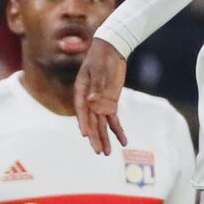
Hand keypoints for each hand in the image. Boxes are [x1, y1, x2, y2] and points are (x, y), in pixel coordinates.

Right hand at [75, 38, 127, 154]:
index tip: (86, 135)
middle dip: (95, 138)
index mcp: (81, 91)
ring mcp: (100, 103)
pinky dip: (118, 130)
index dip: (83, 123)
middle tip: (98, 152)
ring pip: (101, 124)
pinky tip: (123, 141)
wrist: (111, 50)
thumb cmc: (102, 58)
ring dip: (104, 138)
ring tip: (106, 153)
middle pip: (91, 122)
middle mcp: (89, 100)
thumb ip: (97, 87)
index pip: (81, 111)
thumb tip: (92, 103)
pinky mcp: (110, 103)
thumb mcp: (99, 71)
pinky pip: (113, 120)